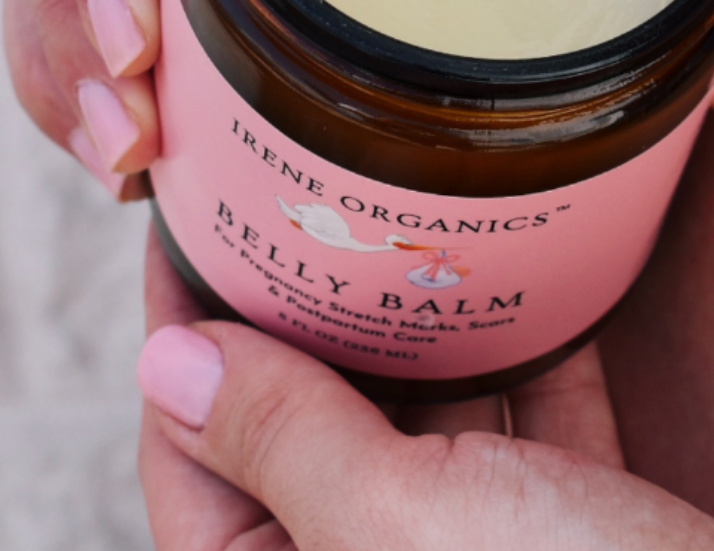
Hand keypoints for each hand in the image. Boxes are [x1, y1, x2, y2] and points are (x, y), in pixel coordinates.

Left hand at [136, 227, 713, 550]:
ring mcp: (457, 550)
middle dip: (311, 307)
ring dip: (419, 322)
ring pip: (412, 411)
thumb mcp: (401, 525)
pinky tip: (515, 281)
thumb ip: (284, 442)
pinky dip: (513, 353)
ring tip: (407, 220)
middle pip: (305, 415)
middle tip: (312, 199)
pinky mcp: (546, 527)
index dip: (189, 325)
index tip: (198, 220)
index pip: (195, 443)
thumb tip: (167, 361)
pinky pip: (510, 420)